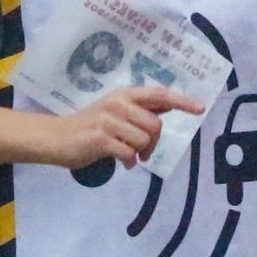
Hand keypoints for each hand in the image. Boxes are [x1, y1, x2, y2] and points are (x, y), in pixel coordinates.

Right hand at [44, 85, 205, 169]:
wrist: (56, 138)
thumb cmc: (89, 125)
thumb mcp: (116, 111)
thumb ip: (141, 109)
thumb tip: (170, 103)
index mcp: (124, 95)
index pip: (159, 94)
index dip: (181, 100)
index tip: (200, 108)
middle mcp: (118, 103)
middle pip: (155, 125)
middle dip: (153, 143)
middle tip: (142, 152)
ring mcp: (108, 120)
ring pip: (143, 140)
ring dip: (139, 153)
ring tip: (127, 155)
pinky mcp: (100, 138)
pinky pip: (128, 153)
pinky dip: (128, 161)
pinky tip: (121, 162)